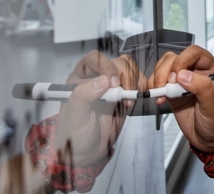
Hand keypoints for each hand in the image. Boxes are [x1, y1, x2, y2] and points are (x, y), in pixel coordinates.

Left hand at [54, 51, 139, 165]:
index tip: (112, 82)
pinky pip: (136, 84)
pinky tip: (133, 101)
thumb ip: (84, 95)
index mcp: (79, 78)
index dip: (105, 65)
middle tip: (122, 95)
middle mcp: (96, 79)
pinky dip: (140, 88)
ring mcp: (111, 88)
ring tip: (128, 100)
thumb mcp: (74, 115)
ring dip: (133, 81)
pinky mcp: (122, 98)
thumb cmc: (73, 134)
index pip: (94, 59)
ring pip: (128, 70)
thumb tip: (103, 80)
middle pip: (116, 62)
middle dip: (123, 76)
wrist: (85, 154)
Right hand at [148, 45, 213, 152]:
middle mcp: (196, 71)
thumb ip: (203, 88)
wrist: (211, 140)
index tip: (177, 76)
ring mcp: (183, 80)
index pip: (195, 53)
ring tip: (162, 94)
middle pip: (175, 58)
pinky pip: (158, 80)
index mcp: (212, 69)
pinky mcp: (172, 90)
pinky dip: (154, 87)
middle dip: (166, 72)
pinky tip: (160, 98)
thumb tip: (184, 75)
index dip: (183, 60)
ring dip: (158, 78)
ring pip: (164, 66)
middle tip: (167, 88)